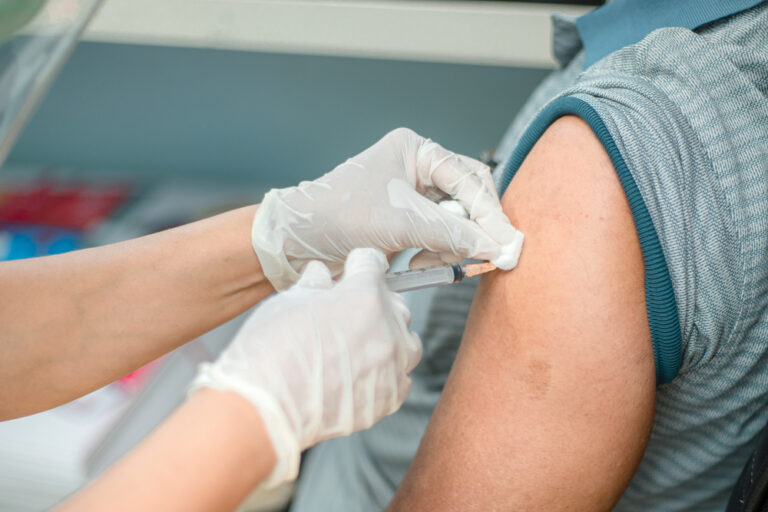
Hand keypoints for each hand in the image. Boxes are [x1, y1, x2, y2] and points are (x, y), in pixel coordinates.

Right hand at [190, 248, 421, 487]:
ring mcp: (392, 366)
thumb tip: (321, 275)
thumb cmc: (271, 351)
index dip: (357, 265)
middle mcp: (387, 329)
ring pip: (407, 343)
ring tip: (360, 346)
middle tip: (346, 313)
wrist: (266, 409)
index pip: (372, 264)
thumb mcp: (289, 303)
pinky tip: (361, 375)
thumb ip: (314, 285)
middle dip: (374, 303)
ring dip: (389, 339)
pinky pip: (400, 378)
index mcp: (364, 296)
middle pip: (395, 304)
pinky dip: (386, 374)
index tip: (350, 270)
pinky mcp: (388, 398)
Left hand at [252, 127, 523, 288]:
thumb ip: (452, 233)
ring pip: (455, 222)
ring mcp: (412, 196)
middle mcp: (417, 168)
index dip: (489, 213)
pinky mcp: (406, 223)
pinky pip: (439, 238)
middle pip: (467, 199)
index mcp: (415, 151)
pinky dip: (436, 254)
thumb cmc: (340, 218)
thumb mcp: (401, 223)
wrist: (298, 244)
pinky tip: (418, 264)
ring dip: (450, 246)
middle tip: (478, 256)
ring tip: (430, 263)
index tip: (506, 243)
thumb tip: (497, 246)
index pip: (468, 179)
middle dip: (469, 230)